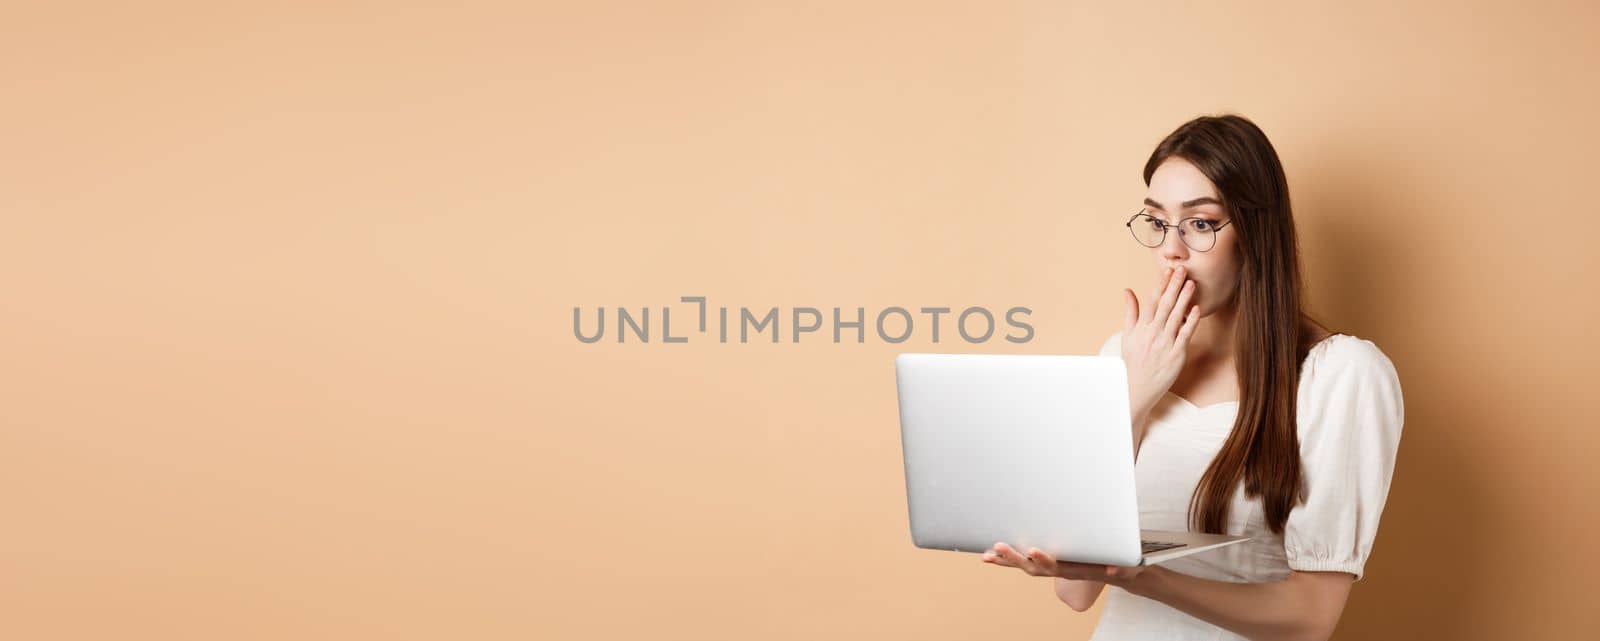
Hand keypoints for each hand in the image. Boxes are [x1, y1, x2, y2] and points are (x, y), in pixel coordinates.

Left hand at [981, 542, 1147, 585]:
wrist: (1119, 572)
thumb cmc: (1118, 566)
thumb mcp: (1122, 567)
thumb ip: (1120, 569)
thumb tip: (1117, 571)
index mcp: (1074, 570)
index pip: (1056, 566)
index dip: (1043, 559)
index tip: (1032, 550)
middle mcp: (1060, 569)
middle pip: (1033, 566)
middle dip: (1014, 557)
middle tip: (997, 546)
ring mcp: (1053, 566)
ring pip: (1026, 565)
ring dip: (1006, 559)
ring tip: (987, 554)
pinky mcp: (1050, 560)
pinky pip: (1026, 560)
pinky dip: (1008, 559)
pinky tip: (991, 555)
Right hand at [1120, 265, 1200, 417]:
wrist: (1136, 389)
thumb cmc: (1132, 362)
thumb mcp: (1127, 335)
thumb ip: (1130, 312)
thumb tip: (1128, 291)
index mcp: (1141, 328)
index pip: (1152, 301)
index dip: (1160, 284)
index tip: (1167, 270)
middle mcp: (1152, 333)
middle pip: (1165, 305)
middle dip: (1174, 286)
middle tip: (1182, 269)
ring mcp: (1165, 344)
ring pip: (1176, 317)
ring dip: (1184, 299)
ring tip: (1191, 284)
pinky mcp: (1176, 356)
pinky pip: (1184, 336)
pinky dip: (1190, 322)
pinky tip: (1196, 310)